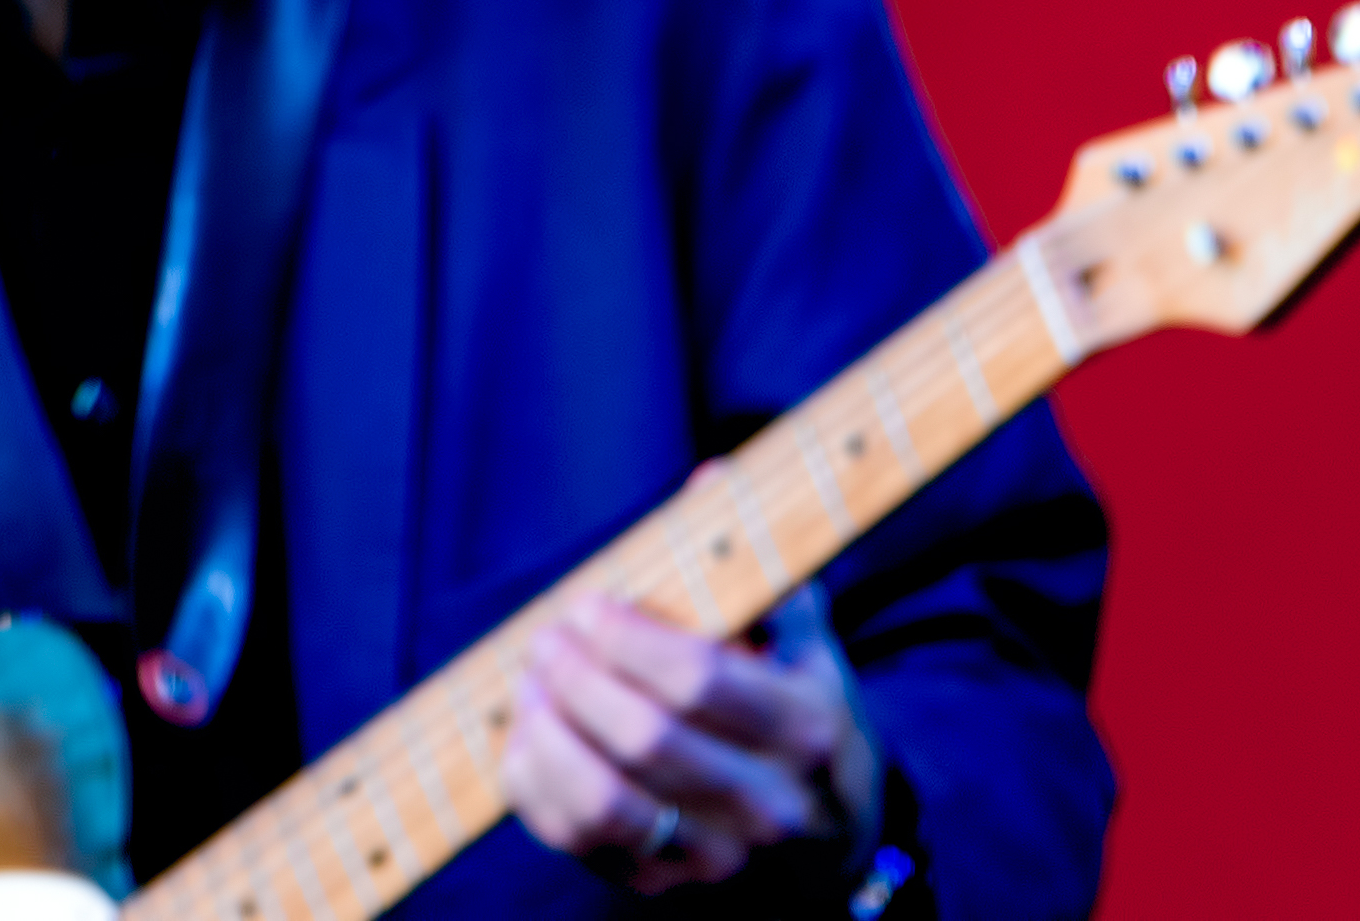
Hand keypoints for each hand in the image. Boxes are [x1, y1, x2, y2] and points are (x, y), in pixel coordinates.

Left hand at [502, 572, 879, 893]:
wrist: (830, 834)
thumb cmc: (797, 707)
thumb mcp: (800, 635)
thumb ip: (759, 559)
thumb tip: (712, 479)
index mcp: (806, 729)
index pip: (697, 680)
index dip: (626, 637)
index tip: (590, 604)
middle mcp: (769, 806)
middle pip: (643, 739)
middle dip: (577, 675)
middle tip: (547, 636)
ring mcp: (715, 856)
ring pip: (602, 802)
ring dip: (548, 729)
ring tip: (533, 680)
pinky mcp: (660, 885)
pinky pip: (572, 836)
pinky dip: (534, 778)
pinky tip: (529, 731)